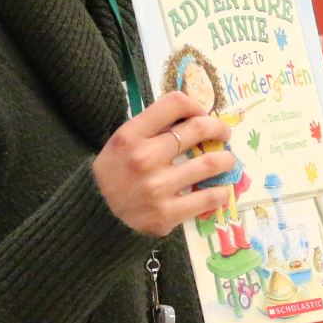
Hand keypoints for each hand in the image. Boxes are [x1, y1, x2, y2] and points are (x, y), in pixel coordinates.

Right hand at [93, 91, 235, 235]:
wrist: (94, 218)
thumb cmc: (112, 175)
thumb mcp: (121, 143)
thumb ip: (151, 130)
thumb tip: (193, 118)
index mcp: (130, 135)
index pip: (174, 103)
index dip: (195, 105)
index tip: (202, 114)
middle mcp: (144, 158)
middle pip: (198, 129)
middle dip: (219, 129)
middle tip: (224, 134)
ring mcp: (157, 187)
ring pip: (210, 164)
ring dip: (226, 160)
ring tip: (228, 161)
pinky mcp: (166, 214)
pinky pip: (207, 198)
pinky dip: (220, 192)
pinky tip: (221, 190)